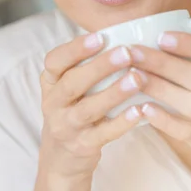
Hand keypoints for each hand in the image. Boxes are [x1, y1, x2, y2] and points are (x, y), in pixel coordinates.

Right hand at [36, 33, 144, 189]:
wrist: (61, 157)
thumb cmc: (73, 109)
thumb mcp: (68, 87)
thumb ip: (86, 64)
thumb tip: (124, 33)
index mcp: (50, 82)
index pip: (54, 61)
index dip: (76, 48)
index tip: (101, 36)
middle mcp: (54, 104)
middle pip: (73, 83)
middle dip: (100, 66)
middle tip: (127, 52)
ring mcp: (67, 126)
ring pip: (88, 109)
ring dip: (114, 92)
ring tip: (137, 78)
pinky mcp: (83, 146)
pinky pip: (103, 133)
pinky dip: (122, 122)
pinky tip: (140, 110)